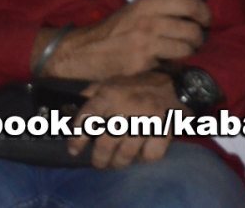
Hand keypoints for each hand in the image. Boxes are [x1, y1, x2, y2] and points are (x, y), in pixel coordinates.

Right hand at [46, 0, 210, 79]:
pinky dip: (172, 64)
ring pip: (186, 48)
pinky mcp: (144, 62)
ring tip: (181, 51)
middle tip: (195, 40)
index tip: (206, 20)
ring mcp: (147, 43)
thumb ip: (160, 5)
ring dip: (188, 52)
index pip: (188, 3)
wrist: (87, 50)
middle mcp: (149, 21)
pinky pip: (172, 64)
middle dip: (199, 37)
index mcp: (147, 4)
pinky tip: (164, 62)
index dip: (204, 12)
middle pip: (192, 29)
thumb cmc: (113, 29)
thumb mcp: (135, 9)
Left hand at [67, 71, 183, 167]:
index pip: (88, 119)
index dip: (77, 138)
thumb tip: (71, 107)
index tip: (73, 150)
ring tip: (115, 163)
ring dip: (118, 163)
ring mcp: (145, 121)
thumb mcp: (110, 82)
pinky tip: (139, 155)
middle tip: (98, 163)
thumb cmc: (137, 85)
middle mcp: (125, 108)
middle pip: (106, 143)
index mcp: (109, 94)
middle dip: (99, 158)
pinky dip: (143, 159)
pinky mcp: (164, 131)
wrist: (174, 85)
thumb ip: (91, 94)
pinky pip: (150, 155)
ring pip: (126, 153)